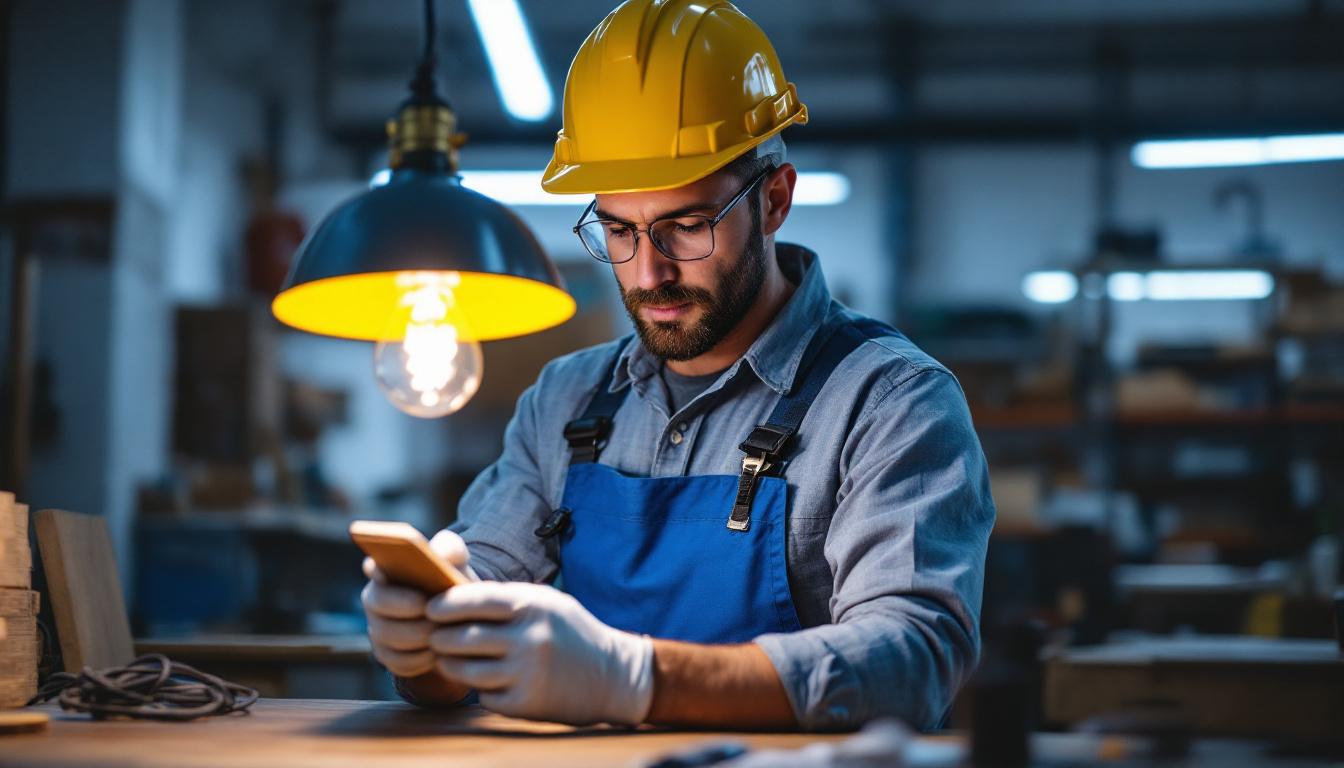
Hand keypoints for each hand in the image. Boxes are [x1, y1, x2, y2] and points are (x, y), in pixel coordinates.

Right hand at [361, 529, 474, 685]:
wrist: (460, 618)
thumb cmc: (452, 582)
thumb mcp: (457, 561)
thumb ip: (450, 549)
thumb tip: (442, 555)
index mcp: (387, 568)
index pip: (373, 566)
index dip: (379, 570)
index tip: (391, 575)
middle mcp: (374, 597)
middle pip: (377, 603)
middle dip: (404, 608)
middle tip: (430, 612)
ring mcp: (378, 628)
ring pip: (386, 635)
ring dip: (415, 635)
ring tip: (438, 632)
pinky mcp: (387, 655)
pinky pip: (397, 661)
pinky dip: (418, 659)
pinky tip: (435, 653)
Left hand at [425, 581, 653, 725]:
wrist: (613, 675)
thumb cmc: (571, 632)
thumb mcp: (545, 602)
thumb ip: (504, 597)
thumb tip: (453, 590)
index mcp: (533, 605)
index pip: (475, 600)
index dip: (446, 604)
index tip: (430, 608)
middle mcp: (529, 639)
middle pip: (463, 639)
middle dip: (440, 638)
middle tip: (433, 637)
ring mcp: (528, 673)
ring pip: (467, 671)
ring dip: (450, 666)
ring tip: (447, 659)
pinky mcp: (527, 703)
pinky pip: (485, 696)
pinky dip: (479, 689)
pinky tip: (482, 680)